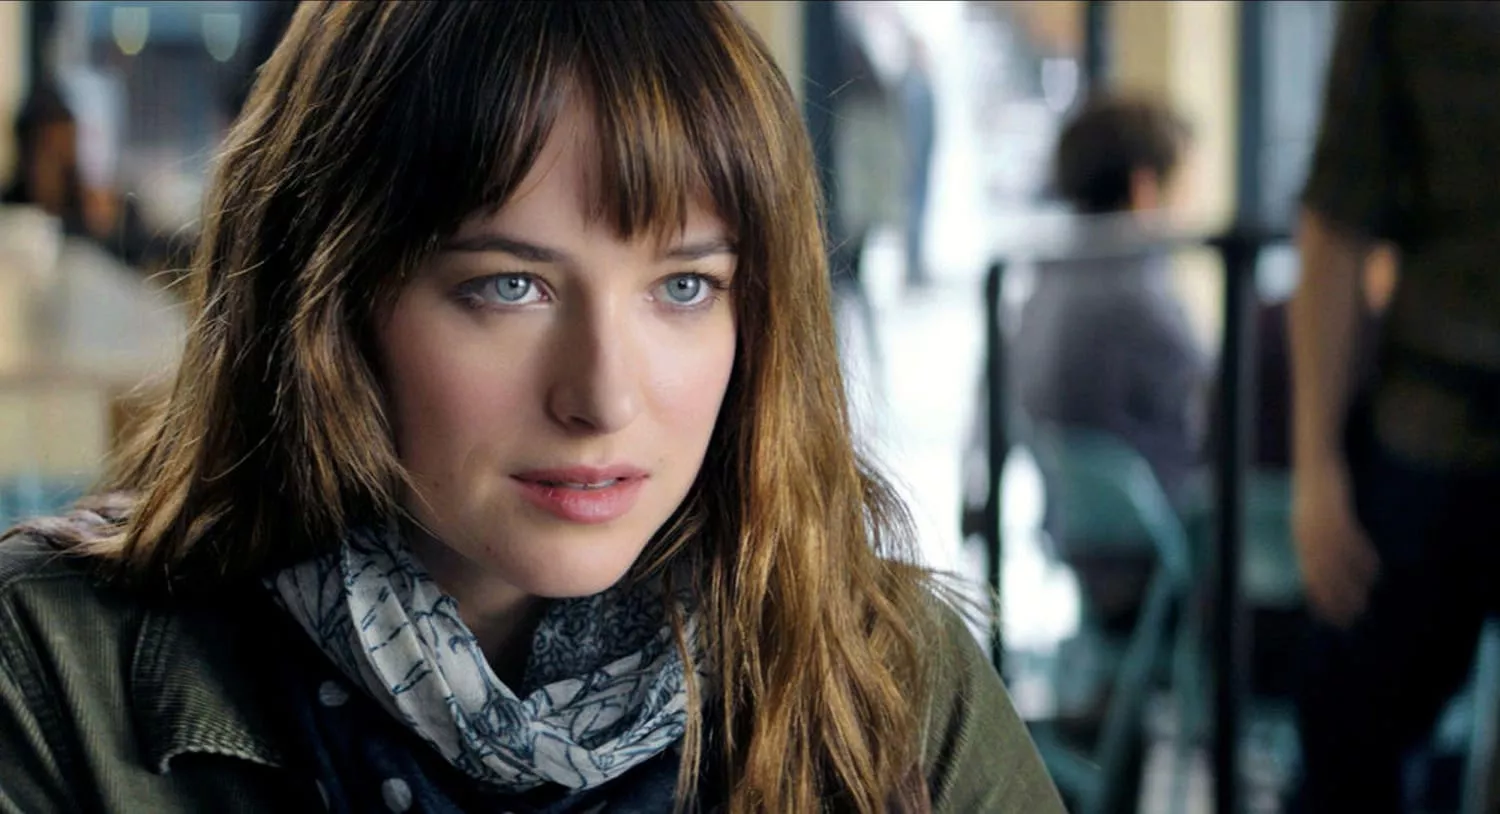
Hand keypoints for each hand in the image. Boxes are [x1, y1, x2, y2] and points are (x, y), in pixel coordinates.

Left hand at [1292, 460, 1379, 627]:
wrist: (1314, 460)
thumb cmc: (1316, 491)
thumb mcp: (1310, 517)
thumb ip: (1316, 539)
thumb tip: (1326, 561)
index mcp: (1300, 539)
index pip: (1309, 577)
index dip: (1321, 600)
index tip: (1333, 619)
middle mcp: (1307, 536)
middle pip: (1322, 575)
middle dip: (1338, 598)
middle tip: (1354, 617)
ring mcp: (1320, 525)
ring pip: (1337, 562)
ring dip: (1353, 583)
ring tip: (1368, 598)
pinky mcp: (1335, 513)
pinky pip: (1350, 542)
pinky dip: (1362, 558)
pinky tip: (1374, 570)